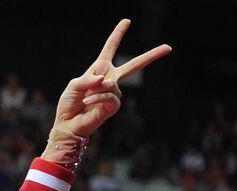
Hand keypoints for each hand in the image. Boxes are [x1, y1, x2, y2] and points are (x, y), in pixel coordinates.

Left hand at [46, 20, 170, 149]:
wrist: (68, 124)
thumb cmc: (69, 104)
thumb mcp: (74, 85)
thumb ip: (88, 79)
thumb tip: (105, 81)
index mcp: (100, 69)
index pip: (110, 48)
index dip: (118, 34)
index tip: (127, 21)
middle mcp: (110, 79)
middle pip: (134, 65)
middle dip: (151, 56)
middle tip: (168, 47)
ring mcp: (114, 93)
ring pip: (111, 84)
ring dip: (95, 90)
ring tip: (85, 98)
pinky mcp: (114, 106)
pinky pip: (109, 96)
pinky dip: (97, 98)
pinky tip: (87, 103)